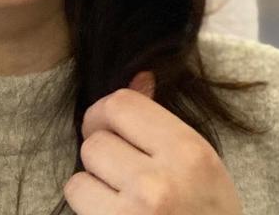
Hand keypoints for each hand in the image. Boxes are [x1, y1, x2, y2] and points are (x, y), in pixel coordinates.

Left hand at [63, 69, 242, 213]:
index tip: (113, 129)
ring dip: (92, 185)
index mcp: (189, 154)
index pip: (121, 103)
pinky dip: (88, 210)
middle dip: (102, 153)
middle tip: (122, 173)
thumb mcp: (201, 168)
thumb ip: (164, 124)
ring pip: (80, 174)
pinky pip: (77, 203)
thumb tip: (138, 77)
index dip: (108, 114)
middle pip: (95, 139)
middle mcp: (161, 185)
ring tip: (121, 202)